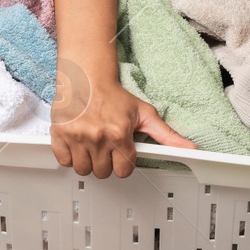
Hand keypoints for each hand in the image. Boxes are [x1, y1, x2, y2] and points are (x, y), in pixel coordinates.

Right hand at [49, 52, 197, 178]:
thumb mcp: (145, 113)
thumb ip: (167, 135)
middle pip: (104, 172)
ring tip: (93, 146)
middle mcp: (98, 137)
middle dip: (107, 163)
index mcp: (119, 133)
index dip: (124, 163)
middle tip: (107, 148)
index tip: (122, 153)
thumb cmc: (114, 96)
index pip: (124, 170)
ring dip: (88, 162)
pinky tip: (78, 144)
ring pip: (84, 170)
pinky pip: (64, 162)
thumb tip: (190, 148)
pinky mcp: (59, 135)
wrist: (86, 77)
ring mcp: (77, 137)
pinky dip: (70, 157)